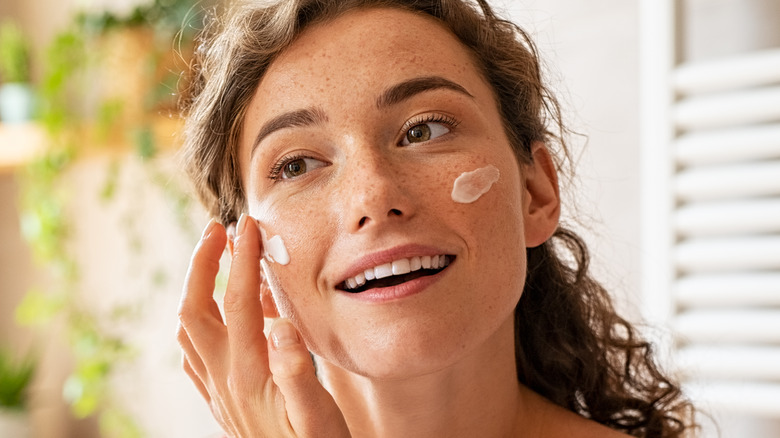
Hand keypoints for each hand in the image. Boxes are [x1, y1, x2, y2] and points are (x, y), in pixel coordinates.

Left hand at [177, 215, 350, 436]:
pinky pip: (194, 353)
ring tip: (214, 260)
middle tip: (217, 228)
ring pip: (188, 329)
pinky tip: (217, 315)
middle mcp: (224, 379)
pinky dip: (199, 321)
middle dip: (202, 263)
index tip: (250, 225)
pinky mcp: (221, 400)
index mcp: (249, 374)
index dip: (242, 258)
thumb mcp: (319, 416)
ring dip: (197, 288)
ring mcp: (218, 390)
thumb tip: (280, 324)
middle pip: (194, 309)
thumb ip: (298, 372)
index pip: (239, 302)